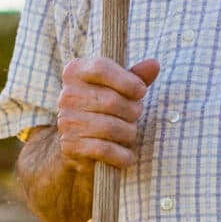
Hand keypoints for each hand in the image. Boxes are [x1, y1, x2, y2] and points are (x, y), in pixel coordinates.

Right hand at [55, 55, 160, 171]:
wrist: (77, 145)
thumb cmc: (102, 108)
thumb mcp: (118, 88)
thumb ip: (136, 76)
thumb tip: (154, 64)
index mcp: (75, 72)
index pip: (101, 68)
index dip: (127, 80)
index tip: (140, 91)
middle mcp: (66, 95)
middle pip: (111, 100)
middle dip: (133, 110)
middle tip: (135, 115)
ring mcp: (66, 121)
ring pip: (110, 127)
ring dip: (129, 133)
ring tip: (130, 133)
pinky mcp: (70, 145)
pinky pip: (104, 149)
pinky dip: (122, 155)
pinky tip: (128, 156)